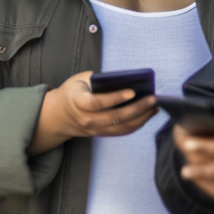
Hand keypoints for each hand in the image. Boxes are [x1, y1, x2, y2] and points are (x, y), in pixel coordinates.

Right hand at [27, 70, 158, 155]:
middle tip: (153, 99)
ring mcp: (95, 129)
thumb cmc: (72, 92)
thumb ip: (99, 79)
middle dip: (138, 108)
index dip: (116, 98)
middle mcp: (87, 119)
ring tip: (154, 107)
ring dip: (141, 118)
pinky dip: (137, 124)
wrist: (59, 114)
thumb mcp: (80, 79)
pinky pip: (122, 131)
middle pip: (116, 117)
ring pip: (122, 127)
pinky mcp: (101, 134)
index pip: (99, 102)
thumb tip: (126, 79)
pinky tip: (147, 115)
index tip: (132, 91)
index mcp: (79, 102)